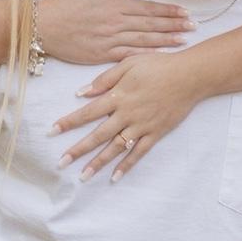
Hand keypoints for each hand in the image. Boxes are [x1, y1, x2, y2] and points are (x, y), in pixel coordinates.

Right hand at [38, 0, 192, 64]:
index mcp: (114, 4)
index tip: (185, 12)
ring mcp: (110, 39)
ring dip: (166, 40)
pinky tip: (161, 55)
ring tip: (184, 40)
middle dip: (174, 25)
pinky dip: (146, 54)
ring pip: (144, 39)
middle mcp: (116, 21)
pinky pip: (129, 55)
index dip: (168, 11)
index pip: (148, 7)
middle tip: (193, 26)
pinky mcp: (102, 55)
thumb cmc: (63, 3)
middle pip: (151, 24)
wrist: (42, 25)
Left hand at [51, 51, 204, 180]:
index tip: (51, 132)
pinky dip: (126, 166)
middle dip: (78, 150)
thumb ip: (105, 79)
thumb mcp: (129, 63)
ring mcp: (142, 126)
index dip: (68, 122)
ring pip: (116, 148)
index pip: (87, 112)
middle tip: (60, 163)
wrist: (190, 76)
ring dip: (98, 163)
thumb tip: (82, 93)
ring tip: (83, 177)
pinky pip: (139, 153)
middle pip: (97, 135)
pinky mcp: (156, 133)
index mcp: (118, 96)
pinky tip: (114, 177)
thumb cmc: (158, 65)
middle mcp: (127, 114)